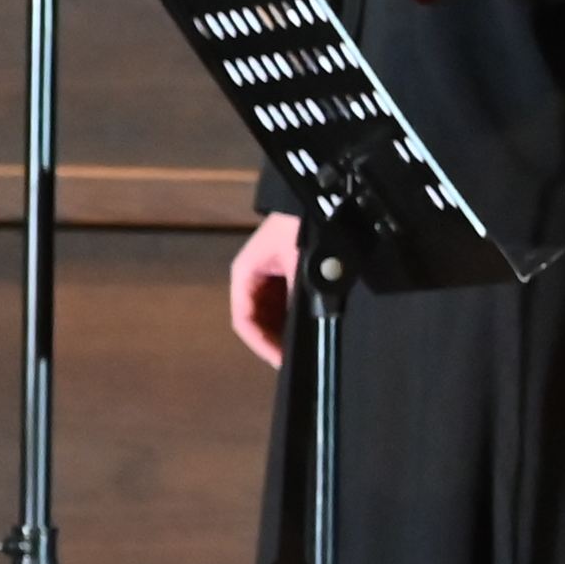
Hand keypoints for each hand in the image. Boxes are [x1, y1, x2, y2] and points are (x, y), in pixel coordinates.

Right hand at [228, 209, 302, 364]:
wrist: (321, 202)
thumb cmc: (300, 227)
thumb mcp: (297, 266)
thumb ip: (296, 299)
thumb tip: (302, 332)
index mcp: (245, 273)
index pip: (244, 319)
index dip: (261, 344)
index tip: (280, 360)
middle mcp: (252, 276)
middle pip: (257, 320)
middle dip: (274, 340)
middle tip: (294, 359)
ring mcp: (267, 276)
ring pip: (269, 314)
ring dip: (283, 331)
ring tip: (303, 347)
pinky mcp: (283, 274)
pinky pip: (282, 304)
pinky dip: (292, 318)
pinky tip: (307, 327)